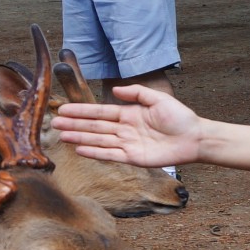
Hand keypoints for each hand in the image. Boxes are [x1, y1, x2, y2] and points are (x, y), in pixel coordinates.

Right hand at [52, 85, 205, 167]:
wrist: (194, 138)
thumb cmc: (179, 117)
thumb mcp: (157, 99)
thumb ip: (136, 93)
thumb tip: (115, 91)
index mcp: (128, 114)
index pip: (100, 112)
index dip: (81, 111)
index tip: (64, 109)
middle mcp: (124, 129)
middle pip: (95, 126)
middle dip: (75, 125)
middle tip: (54, 124)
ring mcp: (127, 144)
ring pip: (98, 140)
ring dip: (80, 138)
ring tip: (62, 136)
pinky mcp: (132, 158)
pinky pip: (110, 155)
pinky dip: (95, 152)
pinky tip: (80, 149)